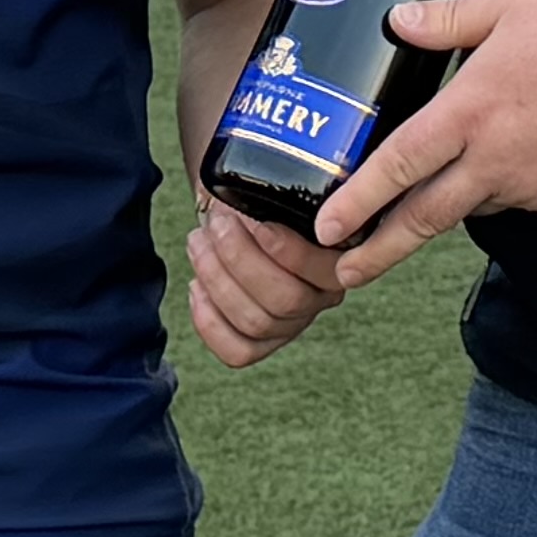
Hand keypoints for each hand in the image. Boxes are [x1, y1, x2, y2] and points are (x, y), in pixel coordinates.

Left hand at [185, 195, 351, 365]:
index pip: (326, 273)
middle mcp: (321, 298)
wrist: (244, 210)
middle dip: (240, 259)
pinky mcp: (260, 343)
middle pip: (285, 301)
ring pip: (256, 322)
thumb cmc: (264, 194)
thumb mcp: (279, 184)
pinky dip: (209, 322)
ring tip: (197, 242)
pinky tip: (196, 286)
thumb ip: (282, 190)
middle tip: (216, 224)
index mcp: (340, 258)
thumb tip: (259, 198)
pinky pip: (237, 352)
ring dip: (216, 278)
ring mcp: (291, 324)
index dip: (291, 254)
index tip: (259, 224)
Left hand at [311, 0, 536, 277]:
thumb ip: (451, 17)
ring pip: (475, 205)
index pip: (397, 165)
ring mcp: (535, 185)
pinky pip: (521, 198)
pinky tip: (507, 167)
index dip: (357, 200)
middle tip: (343, 271)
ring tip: (420, 209)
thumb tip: (399, 21)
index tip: (326, 228)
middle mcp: (496, 160)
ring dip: (445, 211)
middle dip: (378, 250)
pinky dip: (500, 191)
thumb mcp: (518, 1)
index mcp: (471, 111)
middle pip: (424, 217)